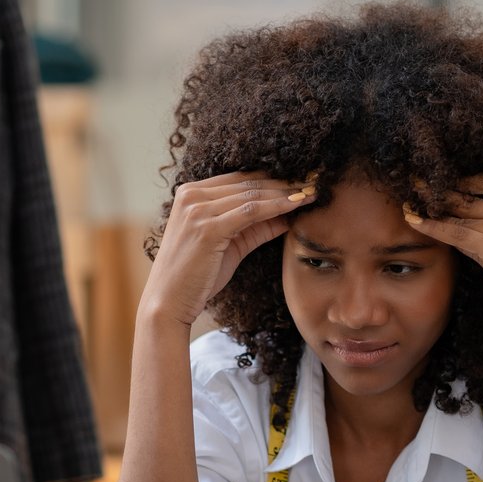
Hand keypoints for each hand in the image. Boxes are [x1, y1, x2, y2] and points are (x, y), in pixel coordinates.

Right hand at [142, 171, 314, 327]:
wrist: (169, 302)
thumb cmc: (197, 277)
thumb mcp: (230, 245)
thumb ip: (256, 227)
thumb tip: (289, 215)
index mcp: (190, 193)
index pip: (240, 179)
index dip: (273, 179)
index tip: (300, 181)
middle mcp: (190, 195)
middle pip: (248, 182)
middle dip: (284, 182)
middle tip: (313, 182)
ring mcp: (196, 209)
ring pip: (252, 194)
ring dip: (285, 192)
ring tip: (311, 193)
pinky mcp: (206, 227)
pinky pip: (250, 211)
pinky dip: (277, 206)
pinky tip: (296, 205)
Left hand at [402, 177, 482, 336]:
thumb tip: (456, 223)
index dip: (462, 181)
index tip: (439, 179)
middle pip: (472, 197)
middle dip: (441, 192)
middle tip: (415, 185)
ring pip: (463, 215)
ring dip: (434, 208)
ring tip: (410, 202)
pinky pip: (458, 233)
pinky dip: (434, 227)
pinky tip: (415, 221)